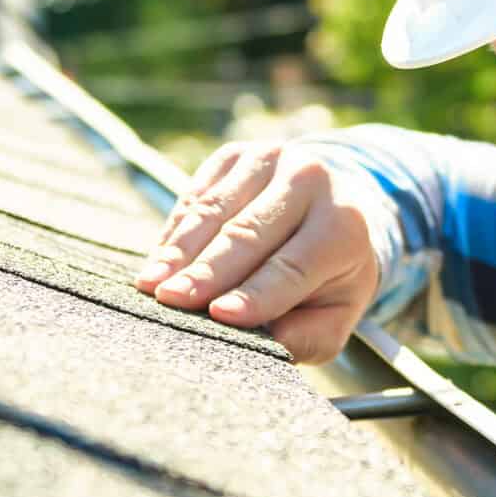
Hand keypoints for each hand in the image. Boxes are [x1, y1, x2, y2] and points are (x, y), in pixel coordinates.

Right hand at [134, 143, 382, 363]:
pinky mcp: (234, 155)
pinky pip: (196, 195)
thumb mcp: (335, 314)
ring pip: (215, 210)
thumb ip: (309, 334)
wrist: (330, 210)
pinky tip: (159, 262)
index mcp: (343, 226)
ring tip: (152, 284)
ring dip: (180, 250)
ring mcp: (270, 160)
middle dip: (207, 271)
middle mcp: (310, 180)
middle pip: (248, 233)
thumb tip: (269, 341)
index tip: (220, 314)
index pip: (293, 266)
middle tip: (172, 299)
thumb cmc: (329, 277)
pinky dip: (175, 231)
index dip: (255, 292)